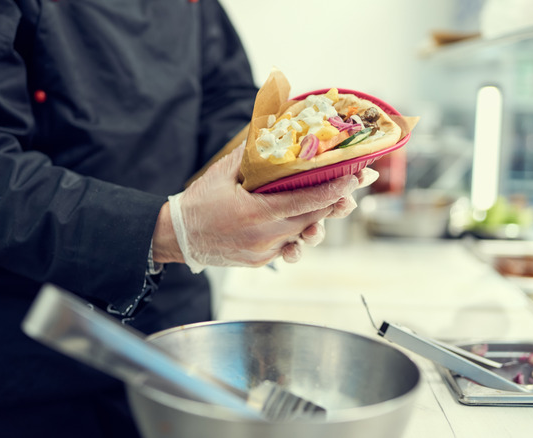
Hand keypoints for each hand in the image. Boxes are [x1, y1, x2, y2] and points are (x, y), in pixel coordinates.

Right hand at [162, 144, 364, 272]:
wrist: (178, 237)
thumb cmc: (199, 202)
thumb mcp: (224, 172)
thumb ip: (252, 154)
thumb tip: (272, 129)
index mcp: (257, 213)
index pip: (307, 201)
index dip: (334, 189)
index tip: (354, 177)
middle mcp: (265, 236)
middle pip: (313, 219)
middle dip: (336, 203)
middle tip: (353, 188)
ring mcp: (264, 251)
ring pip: (303, 235)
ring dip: (319, 220)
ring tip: (333, 205)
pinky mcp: (261, 260)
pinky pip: (288, 245)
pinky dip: (297, 231)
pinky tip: (305, 220)